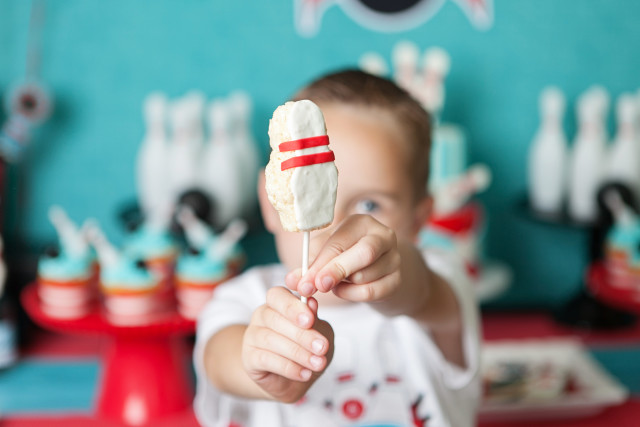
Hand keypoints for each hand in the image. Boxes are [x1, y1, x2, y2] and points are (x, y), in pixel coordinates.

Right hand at [241, 286, 333, 402]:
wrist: (293, 379)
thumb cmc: (307, 348)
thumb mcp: (319, 332)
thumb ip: (315, 319)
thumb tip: (311, 303)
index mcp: (278, 302)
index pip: (277, 295)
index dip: (292, 307)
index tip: (310, 320)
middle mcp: (261, 315)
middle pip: (275, 319)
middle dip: (302, 335)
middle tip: (322, 347)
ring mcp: (252, 336)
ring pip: (270, 340)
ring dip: (298, 353)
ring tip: (318, 364)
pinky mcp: (249, 358)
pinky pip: (266, 360)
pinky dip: (289, 368)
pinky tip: (304, 374)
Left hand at [286, 214, 401, 302]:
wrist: (374, 272)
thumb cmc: (344, 257)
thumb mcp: (325, 255)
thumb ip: (309, 266)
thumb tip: (292, 280)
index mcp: (361, 222)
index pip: (340, 242)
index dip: (320, 264)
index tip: (304, 283)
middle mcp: (382, 235)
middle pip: (364, 253)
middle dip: (338, 271)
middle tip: (319, 286)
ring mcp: (394, 258)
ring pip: (366, 275)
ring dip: (344, 285)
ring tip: (334, 285)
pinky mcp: (397, 279)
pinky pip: (373, 291)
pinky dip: (354, 296)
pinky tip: (345, 291)